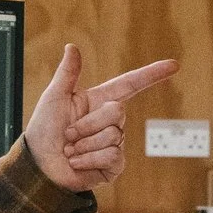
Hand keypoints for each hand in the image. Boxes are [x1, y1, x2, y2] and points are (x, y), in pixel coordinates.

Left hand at [24, 44, 179, 192]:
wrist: (39, 166)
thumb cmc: (43, 131)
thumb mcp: (53, 98)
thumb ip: (66, 73)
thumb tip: (72, 46)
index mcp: (99, 101)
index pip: (131, 84)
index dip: (152, 74)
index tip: (174, 65)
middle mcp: (109, 121)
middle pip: (117, 112)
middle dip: (87, 124)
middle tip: (68, 134)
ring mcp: (114, 143)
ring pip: (113, 135)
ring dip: (85, 144)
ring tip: (71, 150)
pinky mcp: (113, 165)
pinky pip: (113, 155)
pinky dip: (89, 159)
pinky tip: (77, 162)